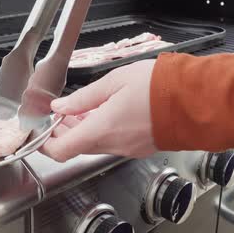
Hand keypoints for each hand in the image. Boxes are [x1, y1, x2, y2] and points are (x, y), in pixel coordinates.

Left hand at [41, 60, 158, 161]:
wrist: (194, 100)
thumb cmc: (159, 87)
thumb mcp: (114, 81)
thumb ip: (83, 97)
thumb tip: (60, 107)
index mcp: (101, 129)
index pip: (60, 151)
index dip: (44, 144)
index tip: (39, 131)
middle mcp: (113, 145)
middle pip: (76, 146)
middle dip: (63, 131)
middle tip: (60, 112)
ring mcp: (127, 148)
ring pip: (94, 144)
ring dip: (82, 129)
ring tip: (81, 107)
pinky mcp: (140, 147)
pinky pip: (112, 142)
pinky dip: (101, 130)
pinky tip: (103, 112)